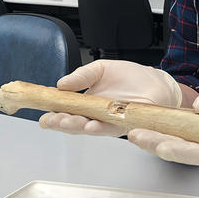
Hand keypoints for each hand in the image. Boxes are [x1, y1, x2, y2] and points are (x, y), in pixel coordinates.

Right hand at [38, 60, 181, 136]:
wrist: (155, 81)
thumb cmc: (130, 77)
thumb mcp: (101, 69)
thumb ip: (82, 75)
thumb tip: (61, 84)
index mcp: (86, 103)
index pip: (65, 113)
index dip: (53, 116)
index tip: (43, 116)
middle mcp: (95, 116)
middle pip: (74, 125)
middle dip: (62, 123)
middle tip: (53, 119)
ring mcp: (109, 122)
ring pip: (90, 128)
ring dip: (78, 127)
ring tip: (70, 122)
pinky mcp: (125, 123)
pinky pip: (111, 127)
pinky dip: (101, 127)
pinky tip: (92, 125)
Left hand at [127, 70, 198, 165]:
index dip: (183, 151)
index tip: (164, 147)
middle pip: (183, 152)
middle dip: (158, 144)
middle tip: (137, 136)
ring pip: (175, 144)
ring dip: (153, 139)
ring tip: (133, 131)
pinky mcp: (192, 131)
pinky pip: (173, 133)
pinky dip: (157, 129)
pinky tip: (141, 125)